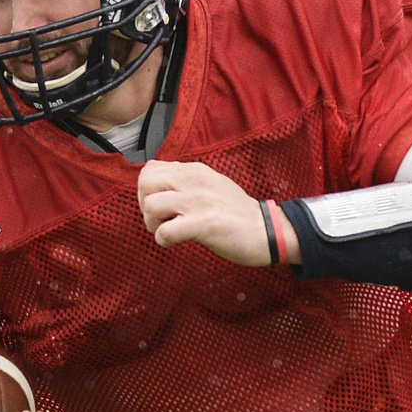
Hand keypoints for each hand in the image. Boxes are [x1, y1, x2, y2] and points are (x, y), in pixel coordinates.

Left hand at [137, 159, 284, 266]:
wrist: (267, 230)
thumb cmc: (238, 213)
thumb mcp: (212, 184)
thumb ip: (187, 182)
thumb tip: (160, 187)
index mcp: (195, 170)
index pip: (151, 168)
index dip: (148, 190)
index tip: (160, 206)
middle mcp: (194, 181)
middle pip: (145, 181)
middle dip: (143, 204)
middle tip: (158, 219)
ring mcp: (198, 202)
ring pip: (150, 205)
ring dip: (152, 224)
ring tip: (168, 231)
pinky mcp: (203, 224)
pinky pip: (164, 232)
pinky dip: (163, 241)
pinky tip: (176, 243)